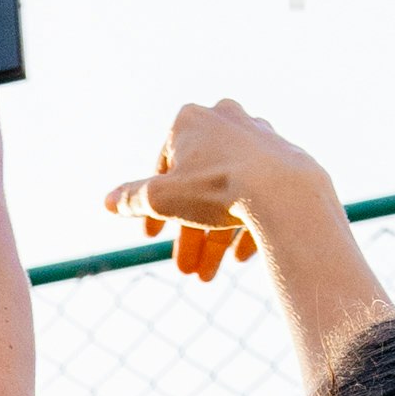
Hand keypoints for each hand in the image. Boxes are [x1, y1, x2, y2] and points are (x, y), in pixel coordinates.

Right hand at [108, 91, 317, 289]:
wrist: (285, 192)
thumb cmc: (217, 189)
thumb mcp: (162, 199)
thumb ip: (133, 199)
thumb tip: (108, 201)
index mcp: (191, 120)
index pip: (164, 168)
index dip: (156, 208)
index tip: (153, 237)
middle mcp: (226, 120)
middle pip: (199, 186)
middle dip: (190, 233)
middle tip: (185, 270)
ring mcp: (260, 137)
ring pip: (230, 192)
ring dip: (216, 237)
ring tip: (209, 275)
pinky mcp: (287, 158)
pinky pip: (261, 193)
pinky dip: (248, 224)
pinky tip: (241, 257)